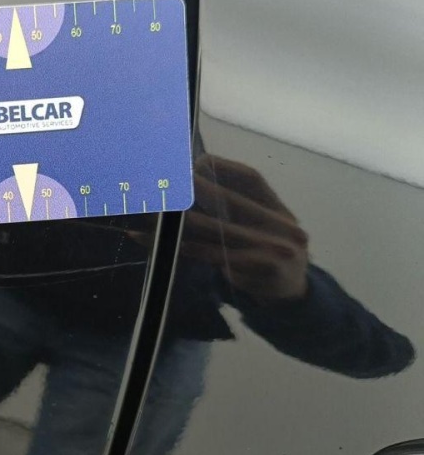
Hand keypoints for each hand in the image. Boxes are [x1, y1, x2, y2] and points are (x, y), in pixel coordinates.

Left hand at [180, 155, 308, 301]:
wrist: (291, 292)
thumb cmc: (268, 253)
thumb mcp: (265, 227)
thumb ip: (241, 207)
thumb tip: (195, 185)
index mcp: (279, 208)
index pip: (252, 178)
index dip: (224, 167)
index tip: (196, 162)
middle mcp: (282, 224)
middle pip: (233, 201)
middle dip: (198, 190)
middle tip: (171, 184)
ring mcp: (276, 247)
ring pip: (222, 230)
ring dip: (189, 222)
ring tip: (163, 215)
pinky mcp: (264, 269)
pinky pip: (221, 256)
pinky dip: (195, 249)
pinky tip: (177, 245)